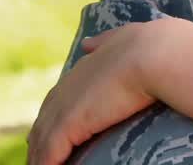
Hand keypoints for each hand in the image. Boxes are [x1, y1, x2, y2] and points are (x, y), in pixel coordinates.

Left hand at [26, 21, 166, 164]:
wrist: (154, 53)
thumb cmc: (150, 47)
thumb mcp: (122, 39)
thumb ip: (103, 42)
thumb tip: (87, 44)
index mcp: (79, 72)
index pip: (56, 101)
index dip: (51, 120)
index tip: (46, 135)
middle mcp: (65, 89)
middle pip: (42, 124)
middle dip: (39, 144)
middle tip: (38, 161)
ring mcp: (64, 107)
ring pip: (41, 142)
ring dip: (39, 159)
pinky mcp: (68, 124)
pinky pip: (49, 154)